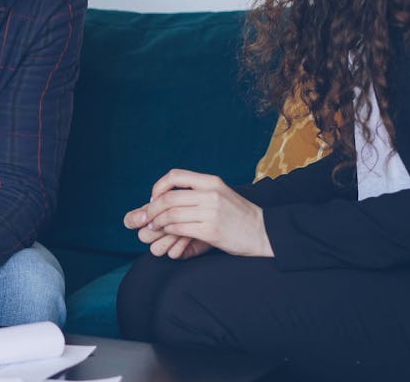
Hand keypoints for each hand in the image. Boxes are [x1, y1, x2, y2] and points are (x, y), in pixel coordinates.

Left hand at [126, 169, 272, 257]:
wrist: (263, 232)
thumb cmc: (238, 215)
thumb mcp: (219, 194)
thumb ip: (197, 192)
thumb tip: (166, 194)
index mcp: (211, 181)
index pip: (175, 176)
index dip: (159, 186)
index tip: (154, 198)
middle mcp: (211, 194)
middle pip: (169, 197)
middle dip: (152, 208)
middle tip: (146, 216)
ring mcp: (211, 212)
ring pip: (171, 214)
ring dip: (158, 221)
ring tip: (154, 226)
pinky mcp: (211, 231)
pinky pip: (180, 228)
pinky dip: (168, 230)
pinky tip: (167, 232)